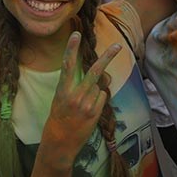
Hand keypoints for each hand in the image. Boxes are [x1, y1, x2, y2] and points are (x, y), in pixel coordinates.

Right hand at [42, 32, 120, 164]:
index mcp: (63, 90)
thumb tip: (101, 76)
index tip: (76, 34)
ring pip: (100, 86)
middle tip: (118, 46)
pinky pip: (102, 97)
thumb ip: (76, 85)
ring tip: (84, 103)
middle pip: (95, 71)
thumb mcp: (60, 99)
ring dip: (96, 90)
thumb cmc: (59, 118)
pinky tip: (89, 110)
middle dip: (107, 57)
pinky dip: (99, 100)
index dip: (71, 48)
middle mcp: (76, 95)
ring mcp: (87, 104)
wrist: (60, 142)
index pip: (68, 65)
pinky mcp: (95, 113)